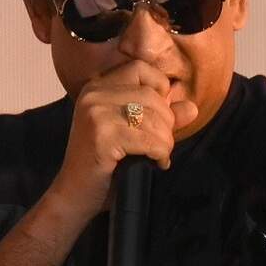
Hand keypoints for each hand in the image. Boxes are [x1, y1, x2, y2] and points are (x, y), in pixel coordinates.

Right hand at [46, 61, 197, 221]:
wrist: (74, 196)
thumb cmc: (103, 166)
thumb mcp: (132, 134)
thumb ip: (161, 117)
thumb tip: (191, 107)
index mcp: (97, 87)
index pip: (141, 69)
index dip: (159, 90)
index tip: (159, 117)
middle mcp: (94, 94)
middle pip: (152, 96)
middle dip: (166, 123)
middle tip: (160, 144)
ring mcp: (95, 112)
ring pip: (153, 118)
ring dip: (165, 142)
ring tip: (158, 155)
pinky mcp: (101, 134)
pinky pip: (148, 139)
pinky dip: (159, 153)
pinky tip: (155, 162)